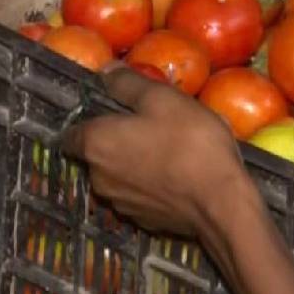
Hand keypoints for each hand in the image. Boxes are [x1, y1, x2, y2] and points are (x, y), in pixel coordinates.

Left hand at [63, 66, 254, 238]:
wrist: (222, 204)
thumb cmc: (189, 143)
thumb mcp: (161, 98)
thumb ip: (127, 83)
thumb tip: (105, 71)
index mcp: (94, 145)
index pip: (71, 134)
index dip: (88, 122)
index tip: (111, 114)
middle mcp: (97, 177)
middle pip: (95, 155)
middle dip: (114, 143)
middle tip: (147, 128)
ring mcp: (120, 204)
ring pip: (117, 177)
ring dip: (132, 166)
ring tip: (166, 152)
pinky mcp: (143, 222)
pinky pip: (139, 196)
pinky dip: (149, 187)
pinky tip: (175, 178)